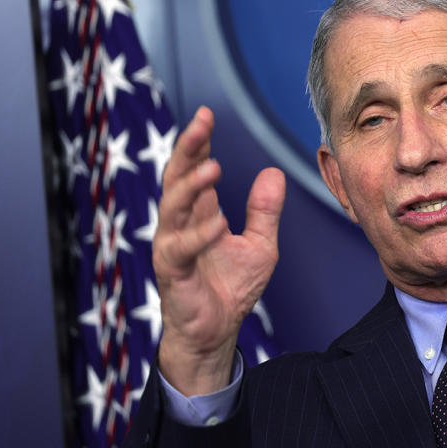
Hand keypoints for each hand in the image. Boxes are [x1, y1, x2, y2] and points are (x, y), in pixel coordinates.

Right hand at [153, 107, 285, 394]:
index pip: (195, 169)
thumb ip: (264, 211)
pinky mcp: (172, 272)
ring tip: (211, 167)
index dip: (199, 143)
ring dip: (191, 186)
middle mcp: (181, 224)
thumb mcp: (260, 245)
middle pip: (178, 178)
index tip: (207, 115)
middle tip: (201, 124)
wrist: (216, 332)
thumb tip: (274, 173)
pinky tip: (216, 224)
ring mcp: (173, 246)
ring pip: (173, 208)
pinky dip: (198, 235)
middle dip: (188, 150)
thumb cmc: (231, 288)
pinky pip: (181, 249)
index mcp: (200, 213)